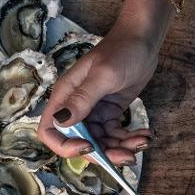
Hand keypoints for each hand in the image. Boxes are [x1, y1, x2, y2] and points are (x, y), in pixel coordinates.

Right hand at [36, 2, 164, 163]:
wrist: (142, 39)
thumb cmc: (121, 50)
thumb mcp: (103, 75)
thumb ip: (83, 99)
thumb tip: (61, 121)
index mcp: (65, 96)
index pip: (51, 130)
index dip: (65, 146)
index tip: (90, 148)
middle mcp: (75, 106)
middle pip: (79, 142)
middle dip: (103, 153)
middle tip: (127, 156)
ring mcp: (93, 111)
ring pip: (100, 142)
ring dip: (120, 148)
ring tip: (141, 142)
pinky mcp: (109, 112)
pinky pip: (114, 134)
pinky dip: (128, 139)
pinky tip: (144, 135)